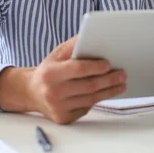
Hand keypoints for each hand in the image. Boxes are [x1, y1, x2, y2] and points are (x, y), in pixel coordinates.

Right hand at [0, 35, 126, 124]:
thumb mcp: (57, 53)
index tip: (109, 64)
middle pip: (89, 86)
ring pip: (90, 99)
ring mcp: (58, 108)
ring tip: (120, 84)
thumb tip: (94, 35)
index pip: (78, 69)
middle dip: (109, 80)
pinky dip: (97, 99)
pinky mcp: (64, 118)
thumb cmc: (48, 70)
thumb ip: (74, 44)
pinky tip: (106, 92)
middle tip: (122, 74)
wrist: (31, 92)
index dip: (96, 67)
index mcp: (50, 74)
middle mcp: (53, 92)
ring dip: (109, 91)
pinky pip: (86, 108)